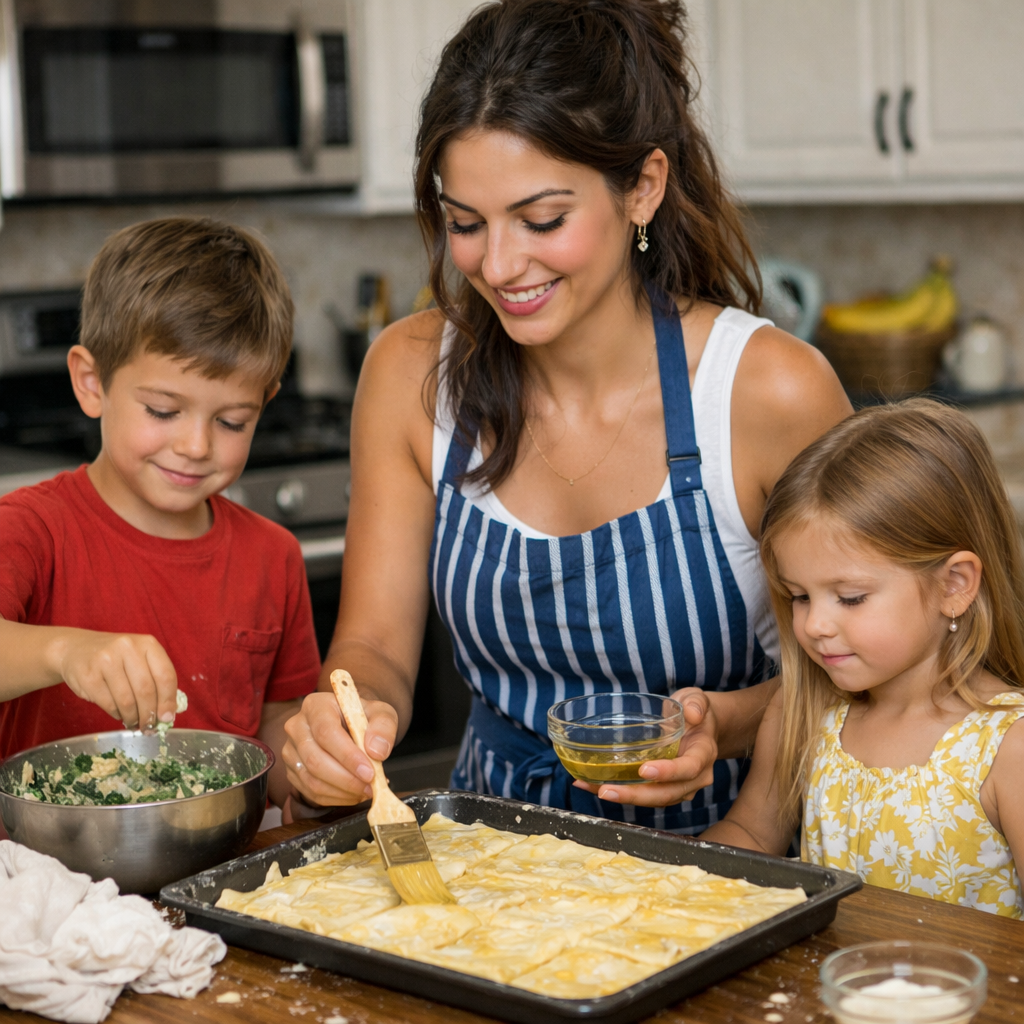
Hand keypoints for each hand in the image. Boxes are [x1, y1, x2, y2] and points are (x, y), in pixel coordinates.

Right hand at [55, 629, 178, 730]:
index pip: (165, 675)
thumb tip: (168, 713)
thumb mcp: (139, 659)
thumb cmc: (115, 658)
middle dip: (149, 714)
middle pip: (146, 690)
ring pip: (127, 700)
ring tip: (134, 723)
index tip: (167, 717)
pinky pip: (109, 704)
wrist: (75, 649)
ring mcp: (106, 660)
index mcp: (147, 643)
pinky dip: (117, 714)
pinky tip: (119, 715)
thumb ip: (155, 679)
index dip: (168, 700)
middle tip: (150, 727)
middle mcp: (128, 648)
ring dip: (133, 717)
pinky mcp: (89, 676)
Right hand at [282, 689, 398, 805]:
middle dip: (346, 779)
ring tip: (366, 790)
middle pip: (315, 760)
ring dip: (342, 791)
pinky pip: (310, 792)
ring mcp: (291, 750)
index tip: (369, 772)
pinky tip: (353, 793)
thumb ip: (383, 726)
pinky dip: (335, 798)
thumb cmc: (362, 718)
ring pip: (312, 779)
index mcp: (316, 705)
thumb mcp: (381, 713)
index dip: (348, 756)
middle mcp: (297, 726)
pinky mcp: (293, 771)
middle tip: (370, 786)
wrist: (349, 725)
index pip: (326, 733)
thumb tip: (377, 750)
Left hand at [572, 688, 718, 805]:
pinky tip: (595, 785)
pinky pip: (645, 795)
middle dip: (636, 795)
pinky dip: (622, 792)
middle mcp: (696, 777)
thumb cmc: (697, 713)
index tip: (644, 770)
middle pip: (667, 794)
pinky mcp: (665, 789)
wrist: (702, 728)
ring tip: (595, 789)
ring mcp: (681, 787)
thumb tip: (692, 713)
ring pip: (654, 800)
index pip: (688, 768)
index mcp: (704, 754)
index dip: (668, 772)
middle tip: (607, 791)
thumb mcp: (698, 700)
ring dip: (624, 797)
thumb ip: (697, 703)